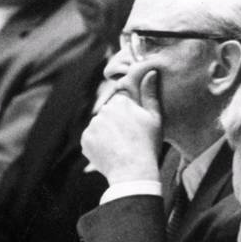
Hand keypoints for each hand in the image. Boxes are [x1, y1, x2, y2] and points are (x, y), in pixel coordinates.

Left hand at [81, 70, 161, 184]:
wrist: (133, 171)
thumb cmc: (148, 144)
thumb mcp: (155, 118)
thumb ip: (150, 93)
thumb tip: (151, 70)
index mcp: (120, 102)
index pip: (121, 105)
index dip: (128, 118)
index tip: (135, 130)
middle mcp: (103, 110)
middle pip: (109, 115)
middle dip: (115, 125)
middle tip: (128, 140)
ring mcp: (92, 125)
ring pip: (99, 127)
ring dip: (106, 135)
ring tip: (119, 148)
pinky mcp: (85, 140)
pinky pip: (91, 140)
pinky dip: (98, 146)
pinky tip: (110, 153)